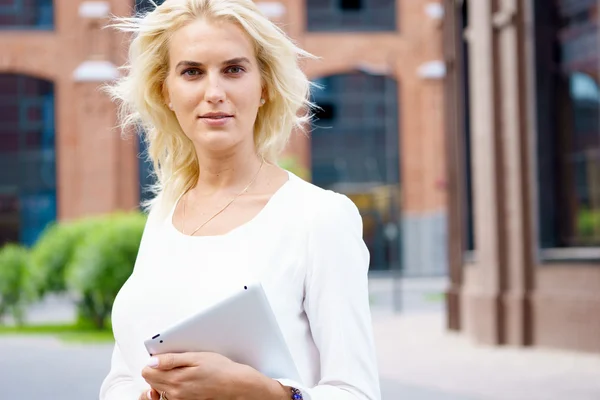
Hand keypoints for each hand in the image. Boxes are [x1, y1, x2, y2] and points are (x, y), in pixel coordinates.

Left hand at [141, 352, 278, 399]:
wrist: (236, 385)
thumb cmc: (220, 369)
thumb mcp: (196, 357)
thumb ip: (172, 359)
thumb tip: (153, 361)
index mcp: (175, 379)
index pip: (147, 371)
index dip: (154, 361)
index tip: (163, 357)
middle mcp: (174, 393)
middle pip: (151, 381)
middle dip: (158, 370)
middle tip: (173, 363)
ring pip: (160, 389)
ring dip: (165, 380)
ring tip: (180, 371)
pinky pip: (170, 396)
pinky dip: (173, 388)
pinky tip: (184, 381)